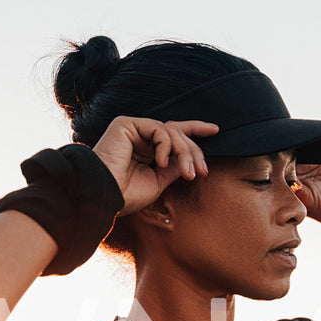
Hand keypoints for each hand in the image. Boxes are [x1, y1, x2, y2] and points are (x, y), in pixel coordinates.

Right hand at [92, 118, 217, 214]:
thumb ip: (174, 166)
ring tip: (188, 174)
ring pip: (171, 131)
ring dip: (185, 152)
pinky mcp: (126, 124)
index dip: (194, 130)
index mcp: (145, 149)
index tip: (215, 131)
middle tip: (202, 172)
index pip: (173, 134)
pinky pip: (158, 129)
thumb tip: (191, 158)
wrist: (104, 196)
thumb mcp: (159, 181)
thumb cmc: (127, 194)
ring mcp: (132, 129)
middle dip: (194, 151)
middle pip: (176, 133)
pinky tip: (161, 163)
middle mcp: (139, 136)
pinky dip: (166, 146)